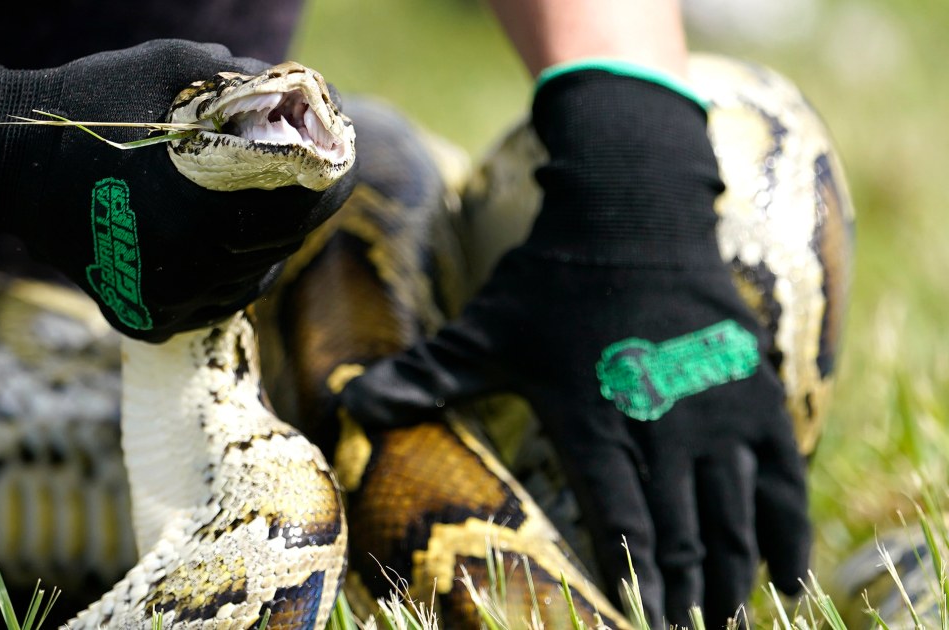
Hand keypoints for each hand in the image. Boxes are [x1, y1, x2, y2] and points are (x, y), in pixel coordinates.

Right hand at [0, 39, 353, 340]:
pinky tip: (219, 248)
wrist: (2, 163)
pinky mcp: (142, 315)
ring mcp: (166, 298)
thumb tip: (292, 91)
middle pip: (281, 245)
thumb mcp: (170, 67)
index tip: (335, 161)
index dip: (330, 181)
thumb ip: (238, 80)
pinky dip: (223, 279)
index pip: (305, 207)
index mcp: (207, 206)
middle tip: (301, 183)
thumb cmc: (88, 105)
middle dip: (298, 211)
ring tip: (258, 212)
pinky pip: (209, 306)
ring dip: (263, 248)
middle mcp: (193, 265)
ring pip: (249, 280)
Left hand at [339, 67, 808, 626]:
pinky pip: (782, 476)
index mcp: (592, 420)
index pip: (619, 521)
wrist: (632, 211)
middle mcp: (661, 424)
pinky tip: (789, 574)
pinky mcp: (754, 392)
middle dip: (685, 595)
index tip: (641, 624)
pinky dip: (788, 530)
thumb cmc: (550, 280)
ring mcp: (715, 410)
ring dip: (732, 575)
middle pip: (682, 534)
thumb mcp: (482, 331)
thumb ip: (424, 377)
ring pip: (734, 516)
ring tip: (728, 620)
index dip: (633, 581)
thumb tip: (348, 404)